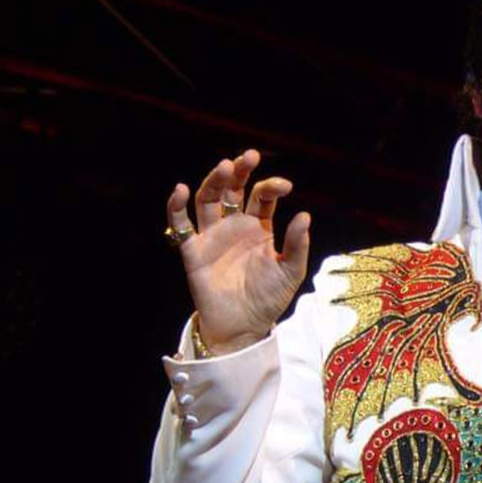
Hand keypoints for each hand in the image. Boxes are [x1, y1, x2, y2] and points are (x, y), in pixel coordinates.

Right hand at [166, 149, 309, 354]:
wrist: (244, 326)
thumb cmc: (269, 298)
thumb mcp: (291, 272)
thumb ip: (297, 245)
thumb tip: (305, 215)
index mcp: (259, 226)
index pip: (262, 196)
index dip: (271, 186)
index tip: (285, 186)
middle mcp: (234, 225)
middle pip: (233, 189)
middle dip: (240, 170)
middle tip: (249, 156)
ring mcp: (212, 236)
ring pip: (208, 199)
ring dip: (214, 181)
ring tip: (224, 167)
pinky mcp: (192, 251)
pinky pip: (180, 225)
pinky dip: (176, 206)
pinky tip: (181, 189)